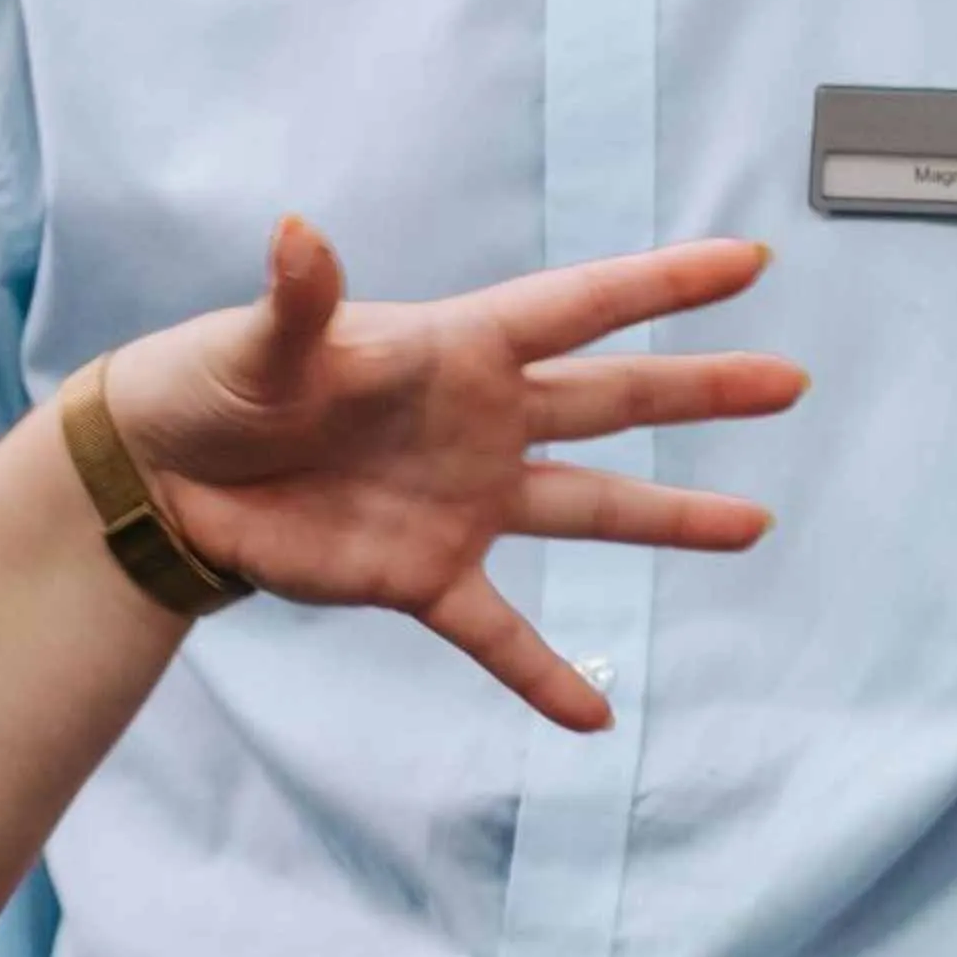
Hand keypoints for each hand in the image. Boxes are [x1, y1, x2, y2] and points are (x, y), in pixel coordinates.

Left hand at [101, 218, 802, 727]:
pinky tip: (594, 719)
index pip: (578, 308)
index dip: (662, 286)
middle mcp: (482, 421)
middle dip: (701, 391)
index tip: (747, 264)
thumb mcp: (259, 343)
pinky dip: (543, 674)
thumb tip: (297, 237)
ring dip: (670, 520)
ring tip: (752, 525)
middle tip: (788, 382)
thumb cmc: (217, 383)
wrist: (169, 474)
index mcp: (456, 348)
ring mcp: (464, 501)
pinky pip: (499, 633)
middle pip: (613, 401)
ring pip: (589, 509)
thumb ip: (298, 301)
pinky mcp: (425, 575)